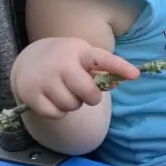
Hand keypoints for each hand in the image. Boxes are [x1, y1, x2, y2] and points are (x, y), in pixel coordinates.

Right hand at [11, 36, 139, 119]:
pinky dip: (58, 112)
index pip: (102, 59)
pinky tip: (53, 99)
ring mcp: (44, 79)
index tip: (136, 75)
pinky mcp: (31, 95)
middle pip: (89, 92)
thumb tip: (115, 84)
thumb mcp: (82, 58)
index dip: (120, 67)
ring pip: (72, 105)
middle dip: (91, 97)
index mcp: (79, 51)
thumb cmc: (66, 60)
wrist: (29, 60)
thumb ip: (101, 71)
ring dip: (73, 104)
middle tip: (84, 92)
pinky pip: (56, 114)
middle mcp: (61, 63)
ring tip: (65, 91)